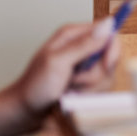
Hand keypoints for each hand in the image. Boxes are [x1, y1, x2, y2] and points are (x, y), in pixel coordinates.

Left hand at [0, 17, 120, 135]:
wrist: (25, 111)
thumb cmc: (34, 87)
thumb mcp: (57, 63)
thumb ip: (83, 45)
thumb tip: (107, 24)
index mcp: (72, 35)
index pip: (108, 32)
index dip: (111, 50)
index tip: (106, 65)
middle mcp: (80, 47)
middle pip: (109, 57)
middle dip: (95, 75)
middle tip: (74, 80)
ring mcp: (84, 65)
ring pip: (106, 75)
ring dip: (89, 88)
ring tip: (69, 90)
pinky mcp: (86, 81)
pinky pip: (100, 88)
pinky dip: (88, 96)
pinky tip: (72, 97)